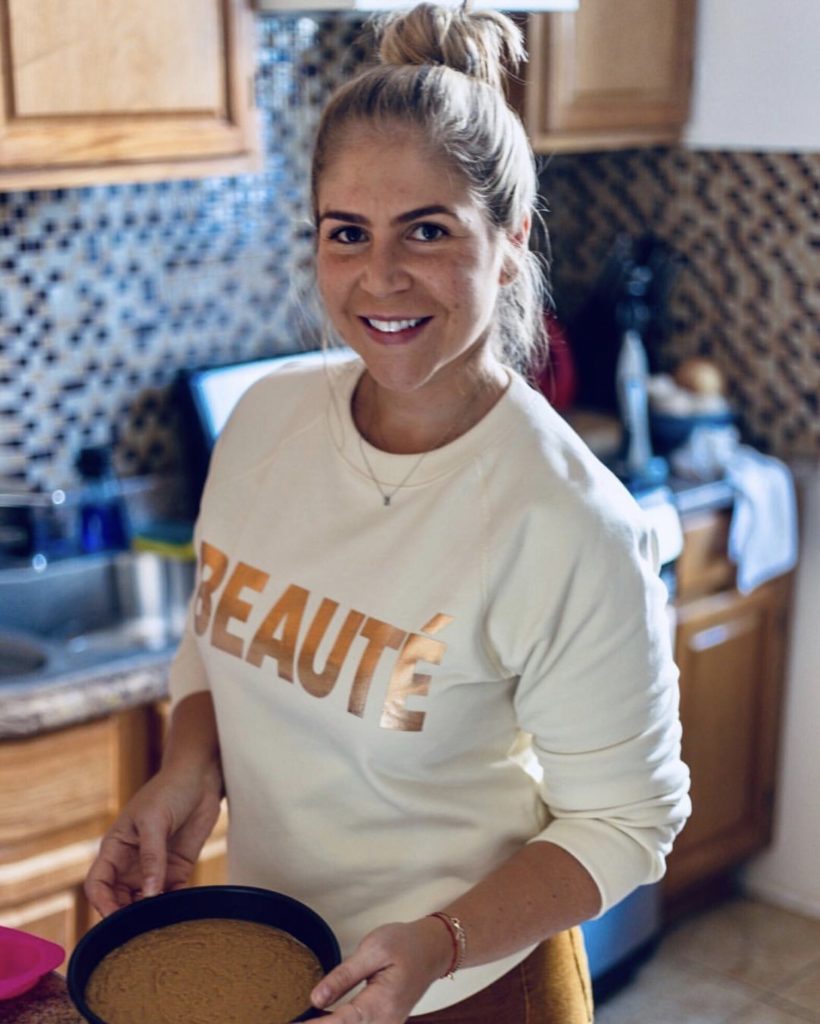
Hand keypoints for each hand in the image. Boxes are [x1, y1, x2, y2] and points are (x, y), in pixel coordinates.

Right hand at [84, 762, 222, 916]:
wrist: (200, 777)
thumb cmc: (170, 790)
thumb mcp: (155, 820)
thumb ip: (152, 858)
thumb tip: (148, 895)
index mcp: (115, 848)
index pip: (97, 884)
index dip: (101, 903)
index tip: (115, 919)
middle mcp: (131, 863)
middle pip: (119, 899)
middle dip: (126, 916)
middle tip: (140, 930)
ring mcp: (155, 868)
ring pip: (145, 902)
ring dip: (151, 914)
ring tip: (161, 924)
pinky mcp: (178, 869)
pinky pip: (172, 895)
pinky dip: (174, 906)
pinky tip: (180, 912)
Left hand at [310, 917, 452, 1023]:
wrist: (433, 950)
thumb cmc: (405, 944)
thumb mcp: (373, 949)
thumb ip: (344, 976)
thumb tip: (316, 999)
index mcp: (381, 1004)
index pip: (341, 1023)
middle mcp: (384, 1023)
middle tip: (293, 1022)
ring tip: (304, 1022)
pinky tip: (324, 1020)